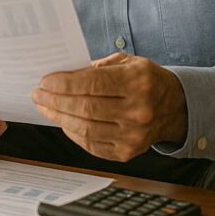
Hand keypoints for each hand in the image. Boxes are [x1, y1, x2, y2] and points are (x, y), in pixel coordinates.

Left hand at [31, 53, 187, 161]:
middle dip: (55, 100)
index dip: (64, 84)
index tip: (45, 81)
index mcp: (138, 82)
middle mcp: (138, 111)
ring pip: (85, 129)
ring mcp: (133, 136)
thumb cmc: (147, 81)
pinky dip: (73, 133)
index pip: (93, 84)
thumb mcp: (129, 62)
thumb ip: (98, 66)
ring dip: (59, 117)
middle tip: (38, 94)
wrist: (175, 108)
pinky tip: (63, 121)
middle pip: (85, 108)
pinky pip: (91, 145)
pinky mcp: (127, 153)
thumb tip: (64, 75)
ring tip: (45, 107)